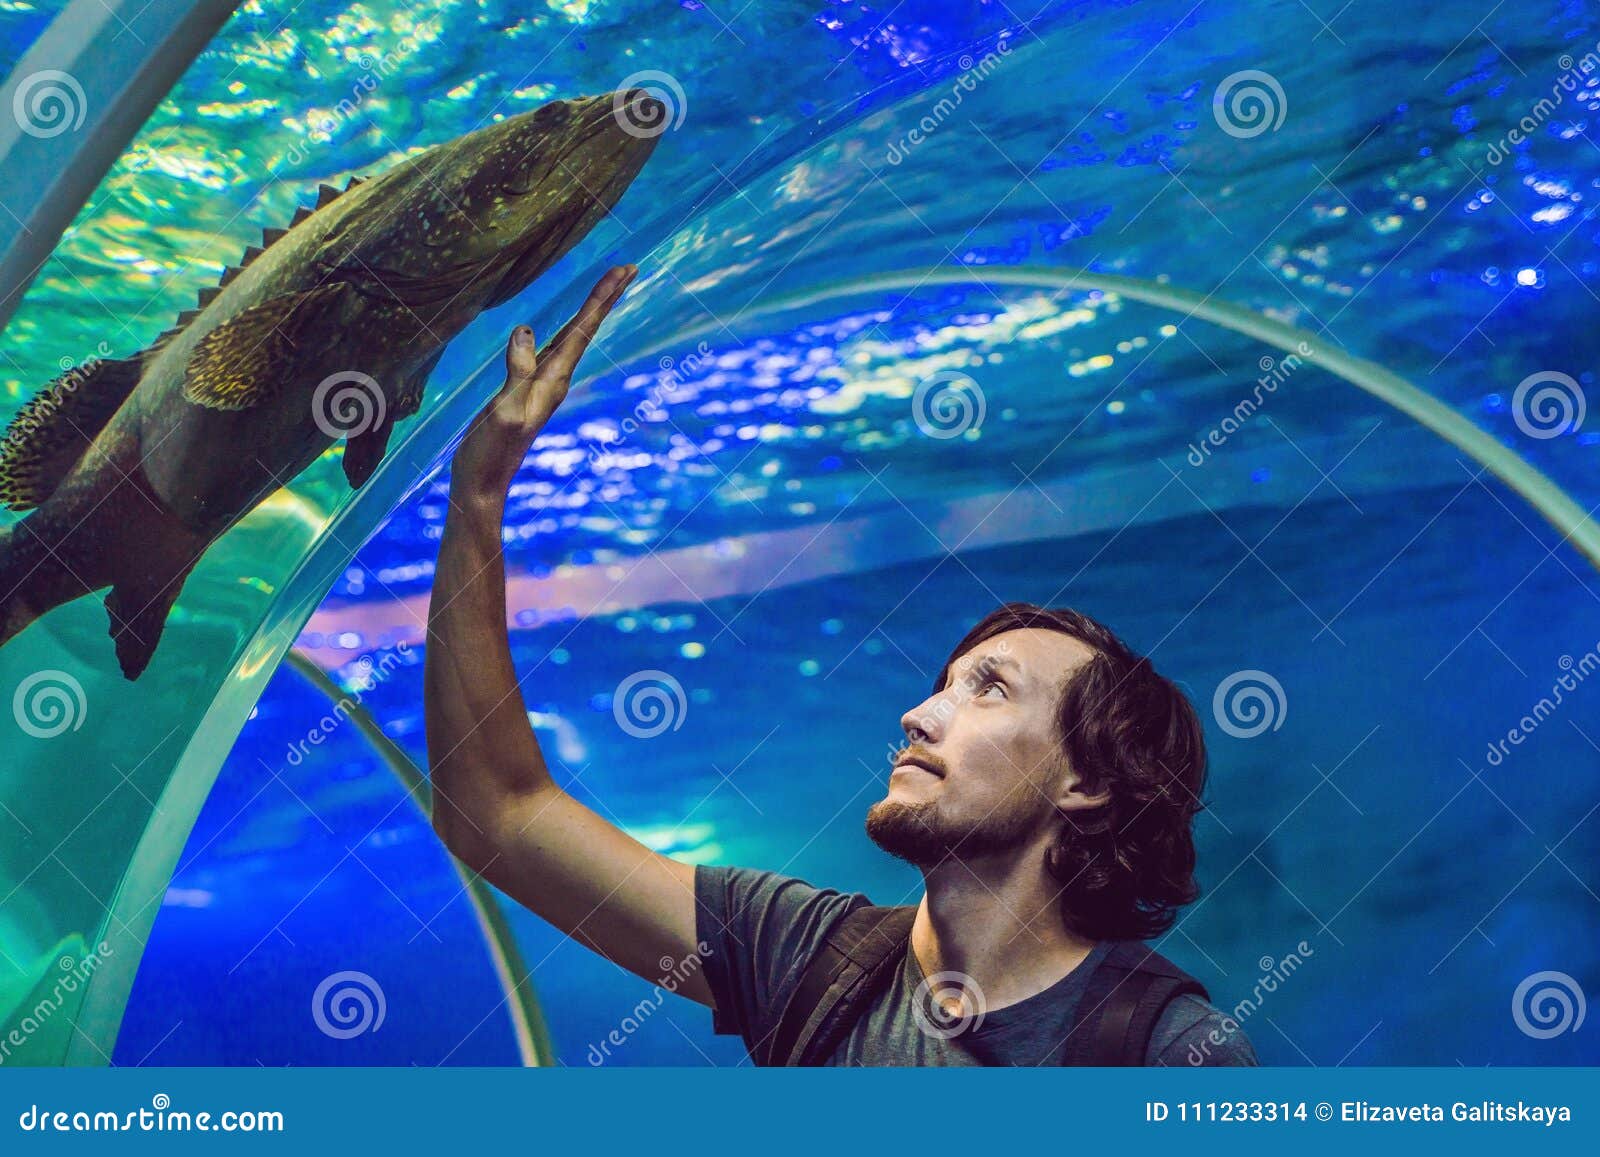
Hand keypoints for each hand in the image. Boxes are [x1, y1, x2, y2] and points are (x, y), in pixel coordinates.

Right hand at [450, 263, 638, 505]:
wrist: (482, 483)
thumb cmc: (491, 453)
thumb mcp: (503, 411)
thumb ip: (517, 373)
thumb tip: (525, 331)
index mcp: (552, 381)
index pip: (582, 330)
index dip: (601, 298)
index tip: (624, 270)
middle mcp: (553, 380)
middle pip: (585, 329)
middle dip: (606, 297)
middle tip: (629, 268)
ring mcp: (541, 384)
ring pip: (571, 338)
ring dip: (590, 311)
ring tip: (607, 287)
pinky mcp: (525, 388)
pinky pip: (550, 349)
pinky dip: (564, 330)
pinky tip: (567, 326)